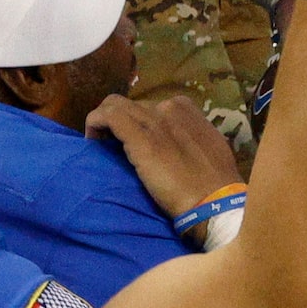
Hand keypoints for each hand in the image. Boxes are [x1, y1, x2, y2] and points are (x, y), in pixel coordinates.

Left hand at [85, 93, 242, 220]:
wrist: (214, 201)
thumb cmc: (215, 182)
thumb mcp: (208, 146)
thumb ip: (188, 136)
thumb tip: (176, 141)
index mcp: (185, 109)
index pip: (150, 106)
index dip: (137, 121)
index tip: (132, 140)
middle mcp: (168, 107)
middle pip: (130, 106)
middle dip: (119, 122)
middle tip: (113, 146)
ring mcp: (153, 119)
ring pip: (113, 106)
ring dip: (102, 122)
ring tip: (99, 144)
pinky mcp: (139, 136)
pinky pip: (107, 117)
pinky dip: (95, 123)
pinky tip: (92, 141)